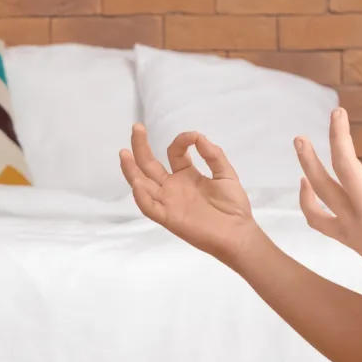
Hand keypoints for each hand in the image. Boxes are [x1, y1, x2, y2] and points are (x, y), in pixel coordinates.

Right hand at [120, 125, 260, 262]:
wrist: (238, 233)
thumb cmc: (233, 206)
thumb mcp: (226, 174)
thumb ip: (213, 155)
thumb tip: (198, 136)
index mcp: (187, 175)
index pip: (174, 153)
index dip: (180, 141)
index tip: (194, 137)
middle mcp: (173, 187)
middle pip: (149, 165)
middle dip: (141, 146)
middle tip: (136, 127)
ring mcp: (168, 202)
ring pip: (142, 184)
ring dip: (132, 169)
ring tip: (124, 153)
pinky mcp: (168, 218)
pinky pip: (150, 208)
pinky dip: (142, 197)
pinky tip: (138, 183)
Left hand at [295, 111, 361, 289]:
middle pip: (344, 163)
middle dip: (338, 133)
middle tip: (337, 112)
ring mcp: (354, 225)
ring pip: (322, 188)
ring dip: (308, 161)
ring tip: (299, 139)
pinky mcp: (346, 238)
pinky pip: (317, 219)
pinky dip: (306, 200)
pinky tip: (305, 181)